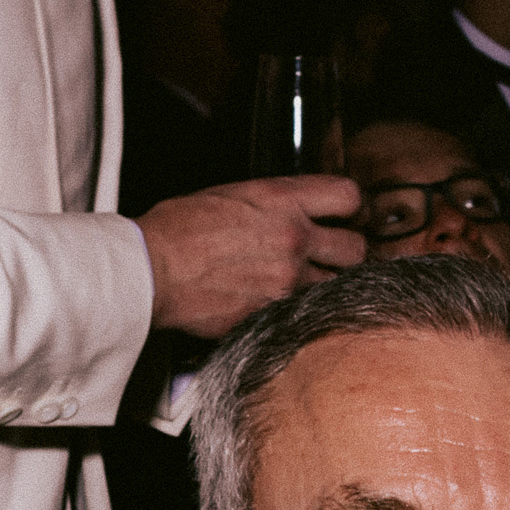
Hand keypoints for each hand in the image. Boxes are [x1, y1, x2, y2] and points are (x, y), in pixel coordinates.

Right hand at [137, 178, 364, 339]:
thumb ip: (273, 204)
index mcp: (282, 201)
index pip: (348, 196)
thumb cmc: (179, 229)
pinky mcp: (274, 314)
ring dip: (328, 284)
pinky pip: (304, 312)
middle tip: (334, 254)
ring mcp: (287, 281)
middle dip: (348, 252)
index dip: (353, 206)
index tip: (348, 214)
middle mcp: (293, 240)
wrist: (152, 270)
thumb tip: (292, 212)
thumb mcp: (232, 195)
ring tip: (306, 281)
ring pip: (338, 286)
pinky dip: (299, 309)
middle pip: (357, 248)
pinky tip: (281, 302)